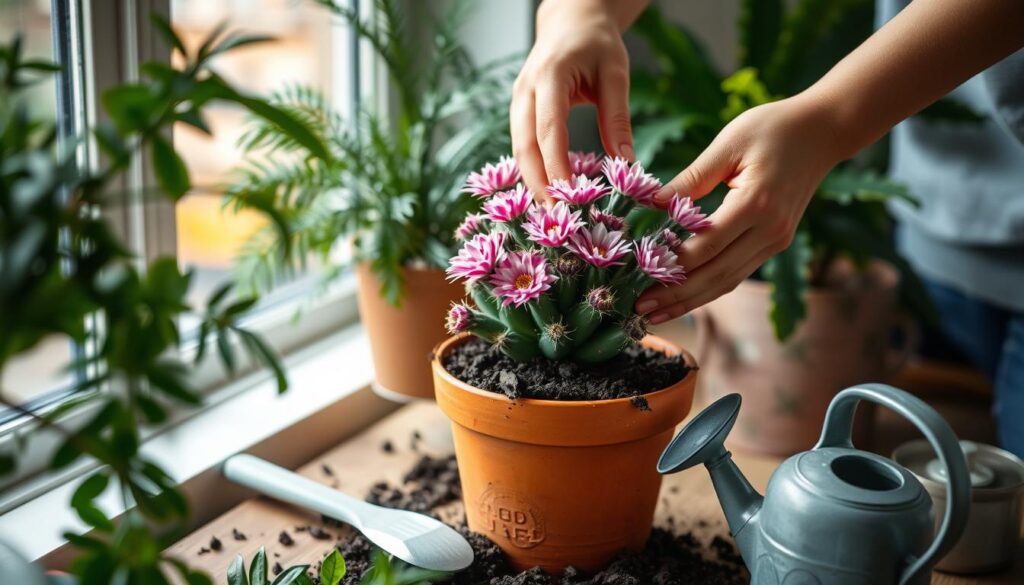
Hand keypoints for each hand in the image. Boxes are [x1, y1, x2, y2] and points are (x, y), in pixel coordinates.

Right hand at [512, 0, 636, 197]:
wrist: (570, 20)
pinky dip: (532, 170)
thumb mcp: (615, 75)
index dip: (556, 169)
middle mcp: (524, 91)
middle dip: (538, 185)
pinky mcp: (518, 110)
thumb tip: (627, 166)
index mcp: (549, 77)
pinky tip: (547, 191)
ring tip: (553, 213)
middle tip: (558, 219)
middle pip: (524, 148)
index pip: (548, 133)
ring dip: (532, 182)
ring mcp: (517, 101)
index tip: (570, 200)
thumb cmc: (596, 42)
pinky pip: (521, 145)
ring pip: (518, 150)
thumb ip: (618, 120)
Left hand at [635, 96, 850, 323]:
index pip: (707, 246)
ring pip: (727, 281)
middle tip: (639, 309)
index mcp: (756, 204)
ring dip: (690, 301)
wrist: (825, 129)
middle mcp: (770, 231)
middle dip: (676, 296)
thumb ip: (690, 178)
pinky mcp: (775, 243)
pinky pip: (737, 272)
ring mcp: (776, 241)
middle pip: (716, 275)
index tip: (638, 277)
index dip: (672, 266)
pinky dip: (708, 288)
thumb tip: (651, 203)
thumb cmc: (772, 128)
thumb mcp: (728, 143)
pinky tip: (683, 297)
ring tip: (655, 313)